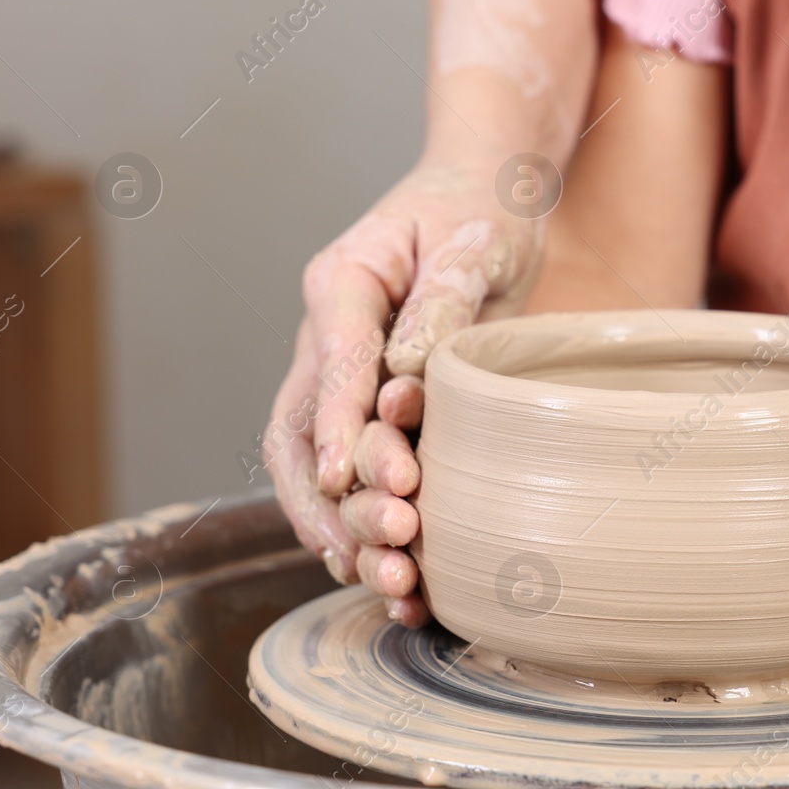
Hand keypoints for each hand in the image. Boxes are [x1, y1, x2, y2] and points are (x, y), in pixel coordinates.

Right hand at [267, 164, 541, 624]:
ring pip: (315, 470)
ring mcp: (341, 381)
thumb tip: (407, 376)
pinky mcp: (372, 414)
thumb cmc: (480, 212)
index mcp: (342, 283)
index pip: (332, 361)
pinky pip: (350, 483)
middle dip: (344, 493)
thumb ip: (440, 303)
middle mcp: (326, 339)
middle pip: (303, 430)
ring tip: (394, 580)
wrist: (485, 203)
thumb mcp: (472, 243)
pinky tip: (397, 585)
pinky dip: (365, 533)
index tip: (348, 476)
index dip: (338, 423)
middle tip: (399, 532)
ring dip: (347, 528)